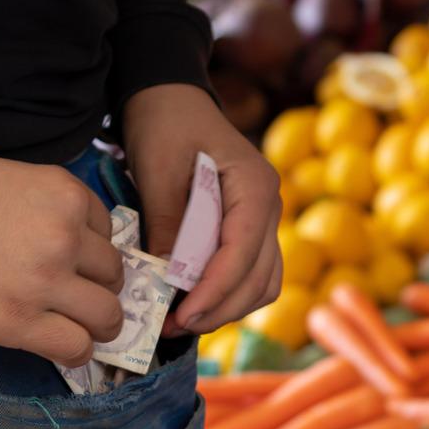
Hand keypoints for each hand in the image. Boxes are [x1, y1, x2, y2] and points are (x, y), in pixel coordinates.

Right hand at [0, 134, 124, 366]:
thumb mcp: (11, 180)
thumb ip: (47, 211)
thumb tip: (72, 249)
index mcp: (65, 195)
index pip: (107, 232)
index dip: (89, 250)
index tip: (71, 261)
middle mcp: (66, 236)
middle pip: (113, 274)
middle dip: (99, 287)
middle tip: (76, 297)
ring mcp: (44, 280)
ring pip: (106, 314)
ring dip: (97, 323)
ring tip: (77, 326)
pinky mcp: (16, 321)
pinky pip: (76, 347)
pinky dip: (77, 351)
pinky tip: (61, 346)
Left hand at [122, 84, 280, 334]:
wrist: (171, 100)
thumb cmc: (165, 124)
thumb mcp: (157, 168)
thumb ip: (166, 222)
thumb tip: (166, 277)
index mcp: (255, 185)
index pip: (243, 252)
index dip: (214, 290)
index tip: (182, 315)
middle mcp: (270, 206)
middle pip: (260, 277)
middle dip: (219, 308)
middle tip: (173, 328)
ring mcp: (265, 220)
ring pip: (262, 283)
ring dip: (227, 308)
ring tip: (181, 322)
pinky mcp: (251, 230)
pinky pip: (253, 275)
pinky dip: (229, 296)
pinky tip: (195, 304)